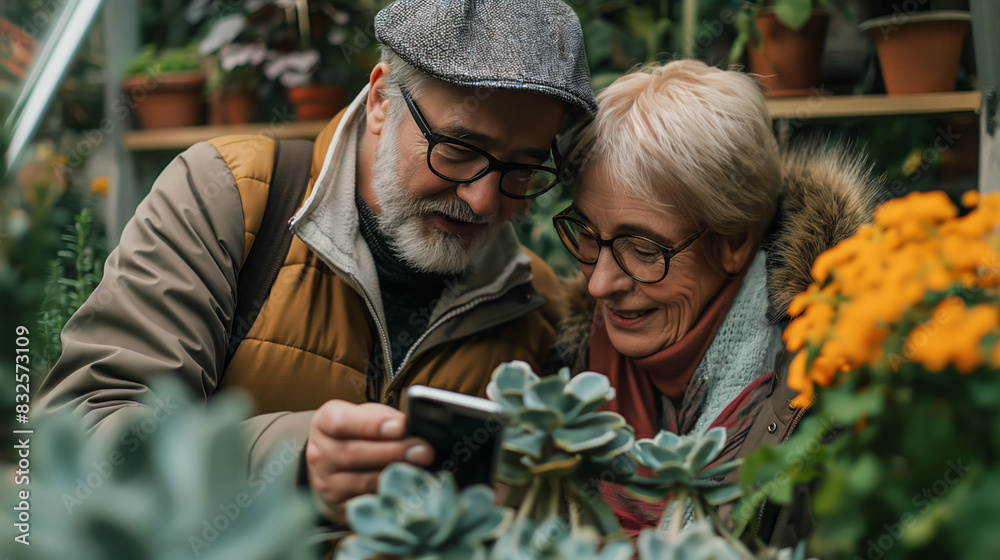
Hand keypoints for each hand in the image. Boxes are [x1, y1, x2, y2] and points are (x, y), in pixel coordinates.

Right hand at [305, 400, 432, 524]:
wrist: (337, 467)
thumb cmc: (358, 434)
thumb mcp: (367, 416)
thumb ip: (386, 418)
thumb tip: (412, 427)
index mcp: (324, 423)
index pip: (340, 422)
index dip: (372, 424)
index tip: (401, 426)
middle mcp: (319, 454)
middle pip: (353, 454)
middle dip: (393, 452)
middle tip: (423, 451)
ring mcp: (327, 484)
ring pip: (362, 482)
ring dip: (395, 475)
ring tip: (420, 468)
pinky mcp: (339, 507)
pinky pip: (367, 503)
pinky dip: (390, 495)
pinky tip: (407, 487)